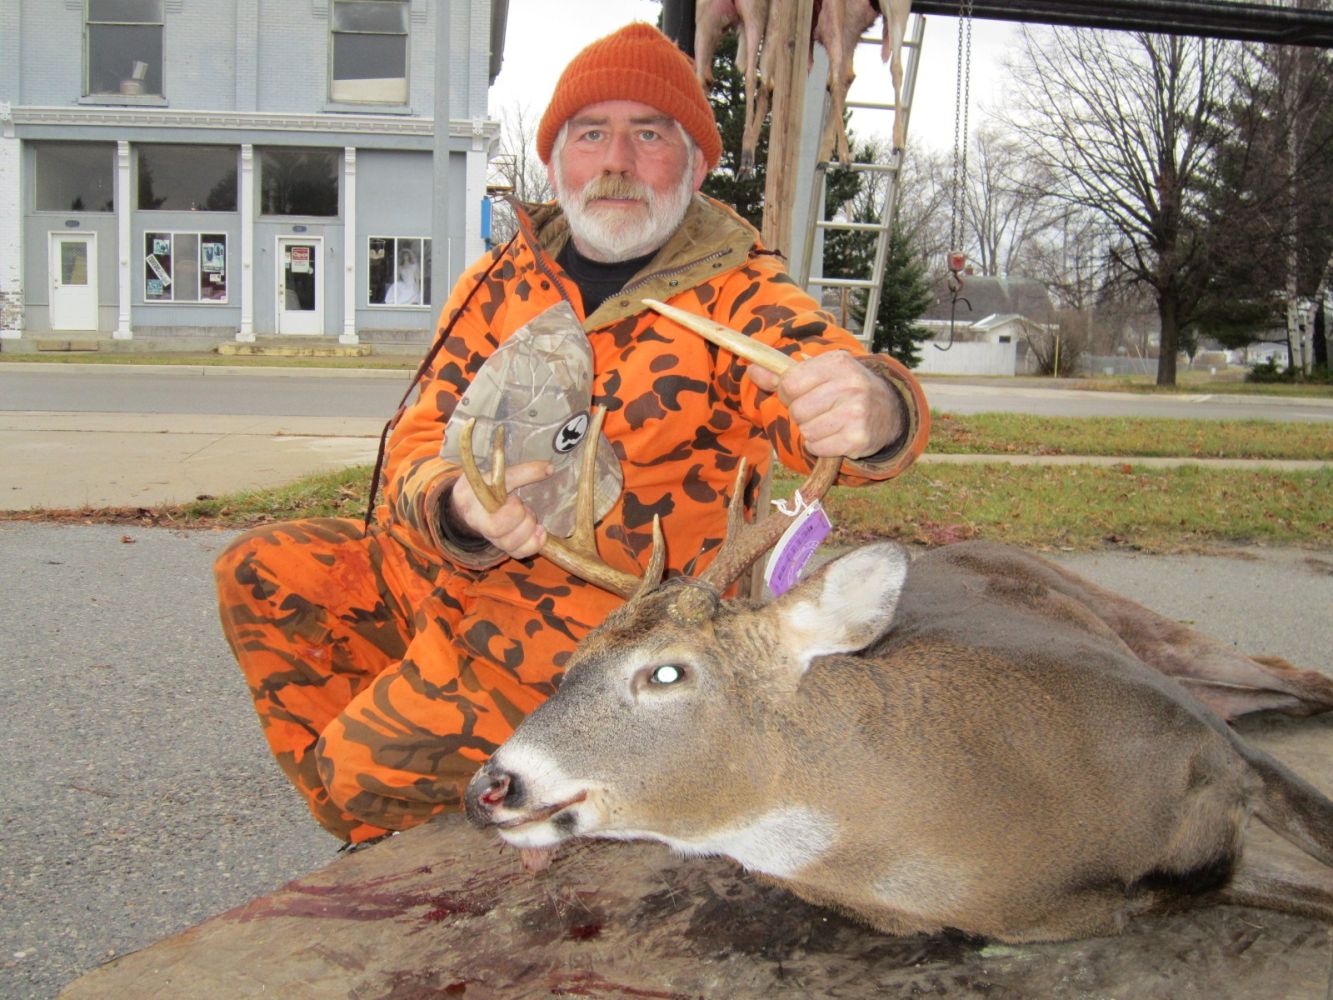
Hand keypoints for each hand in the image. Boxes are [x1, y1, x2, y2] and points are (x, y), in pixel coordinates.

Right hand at [448, 460, 553, 558]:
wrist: (471, 504)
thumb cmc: (484, 487)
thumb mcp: (497, 474)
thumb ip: (522, 472)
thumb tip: (550, 468)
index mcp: (472, 503)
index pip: (492, 521)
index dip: (512, 512)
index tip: (516, 499)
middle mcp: (479, 525)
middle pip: (501, 534)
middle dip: (522, 520)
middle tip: (523, 506)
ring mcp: (490, 538)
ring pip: (510, 545)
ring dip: (528, 530)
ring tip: (529, 515)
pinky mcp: (502, 546)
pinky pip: (518, 553)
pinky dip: (534, 544)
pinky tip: (540, 531)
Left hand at [745, 350, 900, 458]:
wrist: (888, 411)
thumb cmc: (846, 389)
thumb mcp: (820, 373)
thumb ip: (783, 374)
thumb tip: (751, 369)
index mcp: (838, 363)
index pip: (790, 383)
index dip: (788, 394)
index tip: (799, 395)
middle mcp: (850, 385)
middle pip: (798, 410)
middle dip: (802, 415)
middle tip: (818, 411)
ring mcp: (856, 412)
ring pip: (807, 431)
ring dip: (812, 432)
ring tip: (829, 423)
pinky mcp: (858, 438)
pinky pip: (818, 447)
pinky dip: (820, 446)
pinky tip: (835, 436)